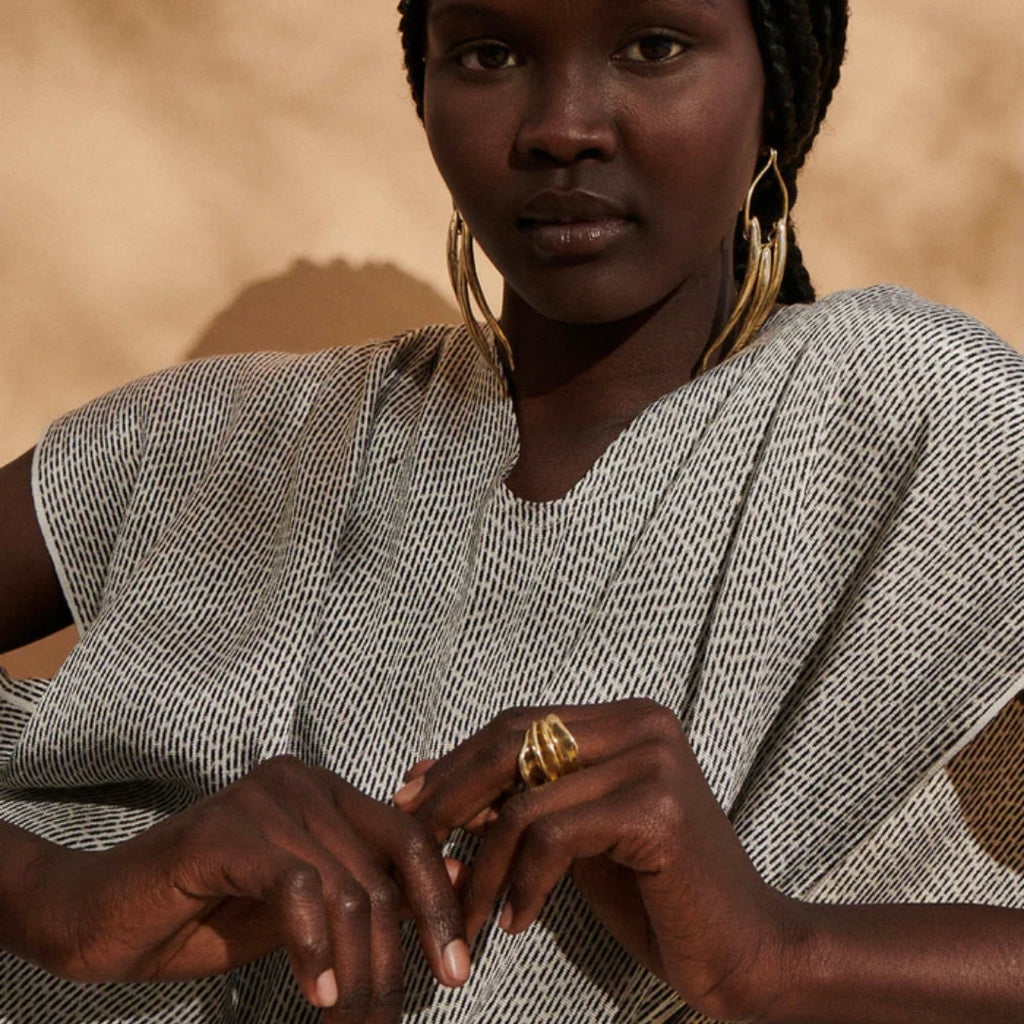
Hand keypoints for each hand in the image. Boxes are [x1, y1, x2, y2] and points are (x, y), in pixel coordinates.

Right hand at [14, 756, 469, 1022]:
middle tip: (390, 1022)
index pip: (410, 839)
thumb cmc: (203, 916)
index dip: (440, 904)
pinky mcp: (226, 829)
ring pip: (347, 888)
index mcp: (327, 793)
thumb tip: (450, 890)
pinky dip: (314, 950)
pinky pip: (297, 887)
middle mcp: (303, 782)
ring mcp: (265, 798)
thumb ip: (364, 896)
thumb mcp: (303, 911)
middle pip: (383, 872)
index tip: (457, 969)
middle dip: (398, 956)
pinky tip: (315, 996)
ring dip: (358, 971)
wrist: (100, 918)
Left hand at [394, 700, 797, 1020]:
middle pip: (512, 742)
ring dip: (484, 864)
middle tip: (417, 850)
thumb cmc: (656, 895)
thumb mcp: (573, 837)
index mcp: (625, 720)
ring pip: (524, 799)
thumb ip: (517, 801)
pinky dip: (523, 882)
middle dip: (451, 796)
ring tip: (472, 912)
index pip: (517, 724)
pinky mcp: (656, 808)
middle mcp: (641, 724)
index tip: (411, 800)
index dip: (457, 761)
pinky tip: (520, 921)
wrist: (746, 951)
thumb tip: (423, 777)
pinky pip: (553, 836)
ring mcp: (653, 760)